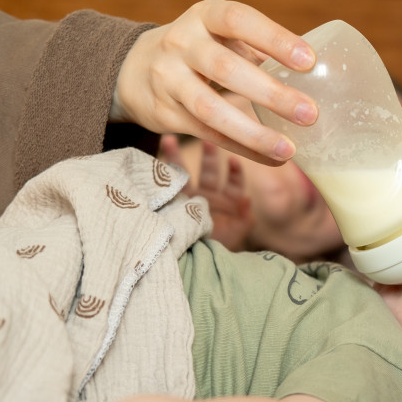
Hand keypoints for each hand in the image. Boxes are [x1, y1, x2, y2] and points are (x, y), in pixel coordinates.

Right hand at [113, 0, 318, 165]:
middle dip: (271, 94)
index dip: (274, 38)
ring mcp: (169, 79)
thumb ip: (259, 47)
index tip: (309, 60)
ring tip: (289, 149)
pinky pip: (208, 135)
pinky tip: (272, 158)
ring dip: (254, 133)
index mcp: (204, 17)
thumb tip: (318, 73)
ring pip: (211, 109)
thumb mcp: (222, 35)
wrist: (137, 69)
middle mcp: (181, 43)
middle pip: (225, 69)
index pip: (238, 20)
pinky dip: (244, 149)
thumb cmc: (201, 51)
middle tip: (310, 114)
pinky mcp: (165, 113)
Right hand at [160, 134, 254, 250]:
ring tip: (169, 140)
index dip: (234, 171)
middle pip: (209, 170)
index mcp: (227, 201)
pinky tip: (154, 164)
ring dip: (177, 157)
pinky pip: (167, 186)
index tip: (233, 160)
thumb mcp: (236, 235)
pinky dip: (162, 175)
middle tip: (205, 140)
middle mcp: (208, 196)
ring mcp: (189, 197)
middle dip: (208, 155)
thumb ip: (244, 218)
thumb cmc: (219, 248)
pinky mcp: (173, 203)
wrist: (195, 261)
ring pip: (184, 173)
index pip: (233, 182)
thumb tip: (247, 200)